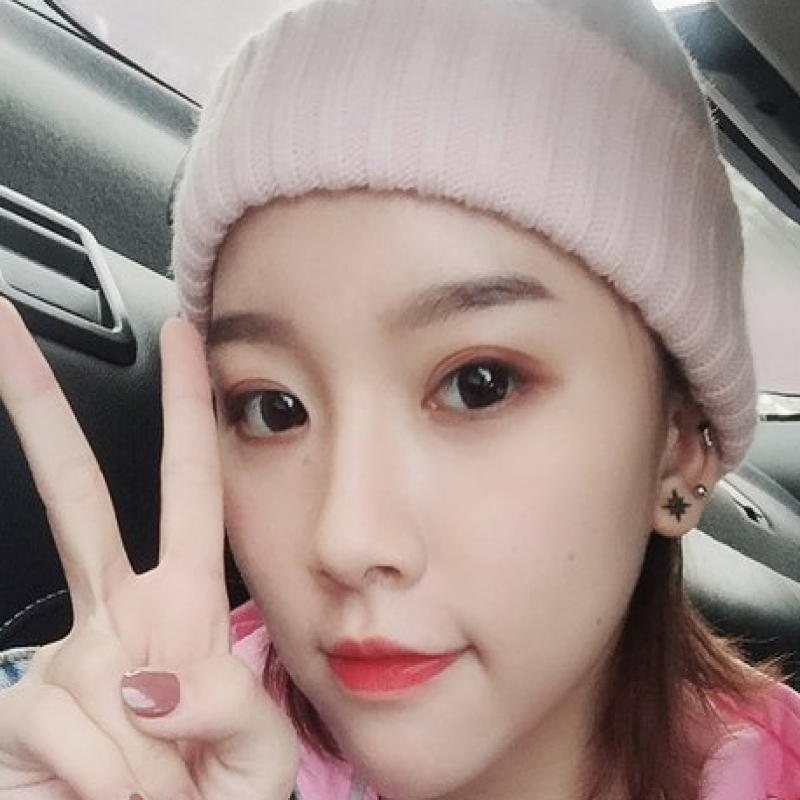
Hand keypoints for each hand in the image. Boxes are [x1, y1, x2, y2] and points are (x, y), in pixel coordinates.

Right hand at [0, 299, 298, 799]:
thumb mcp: (255, 752)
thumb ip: (230, 705)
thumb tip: (151, 679)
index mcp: (181, 606)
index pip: (191, 486)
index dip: (185, 410)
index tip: (181, 337)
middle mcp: (114, 619)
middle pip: (78, 494)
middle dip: (39, 409)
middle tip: (1, 322)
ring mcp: (57, 664)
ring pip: (91, 674)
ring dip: (143, 760)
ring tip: (154, 791)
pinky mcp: (13, 717)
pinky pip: (62, 729)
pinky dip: (105, 781)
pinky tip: (102, 793)